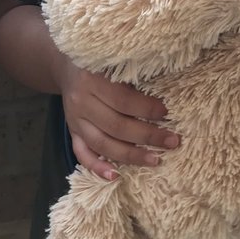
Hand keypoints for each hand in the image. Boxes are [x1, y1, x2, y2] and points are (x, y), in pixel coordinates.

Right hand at [58, 61, 179, 180]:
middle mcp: (81, 102)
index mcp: (92, 80)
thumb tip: (168, 92)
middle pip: (116, 126)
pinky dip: (97, 167)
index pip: (123, 101)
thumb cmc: (101, 63)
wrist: (68, 65)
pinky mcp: (72, 131)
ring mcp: (74, 120)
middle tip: (172, 141)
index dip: (146, 109)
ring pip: (102, 143)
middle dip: (148, 136)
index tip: (167, 113)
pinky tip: (115, 176)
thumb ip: (134, 75)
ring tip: (155, 160)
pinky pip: (82, 153)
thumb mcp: (115, 62)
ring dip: (130, 155)